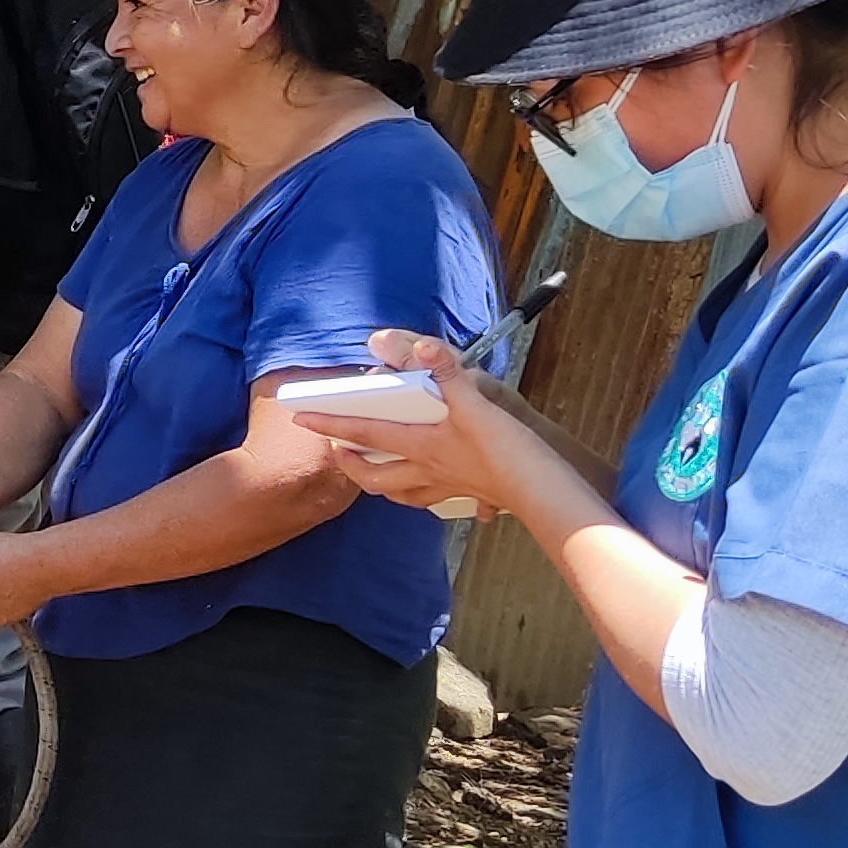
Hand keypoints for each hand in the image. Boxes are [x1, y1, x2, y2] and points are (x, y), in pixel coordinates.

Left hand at [293, 329, 535, 517]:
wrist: (546, 490)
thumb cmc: (510, 447)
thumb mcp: (479, 400)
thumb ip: (448, 371)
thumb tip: (421, 345)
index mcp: (422, 445)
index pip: (365, 434)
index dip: (331, 425)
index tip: (302, 419)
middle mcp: (428, 471)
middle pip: (375, 477)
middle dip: (350, 466)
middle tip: (337, 452)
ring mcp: (448, 487)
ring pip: (402, 494)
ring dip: (382, 484)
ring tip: (372, 473)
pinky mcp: (473, 495)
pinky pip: (440, 502)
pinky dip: (429, 498)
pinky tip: (435, 491)